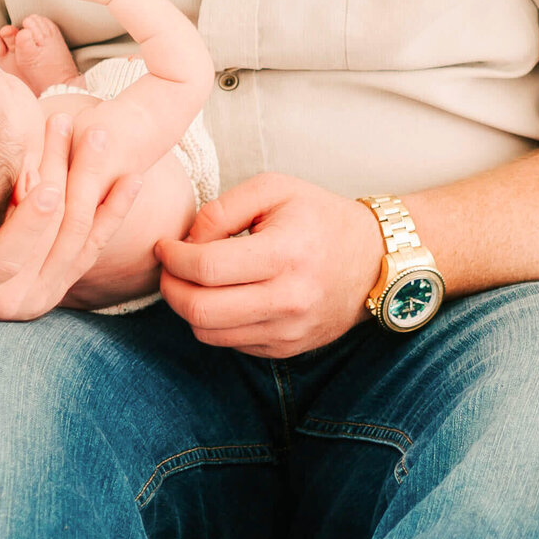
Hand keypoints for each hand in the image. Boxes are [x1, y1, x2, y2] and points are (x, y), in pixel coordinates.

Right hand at [0, 120, 143, 336]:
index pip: (9, 255)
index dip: (29, 213)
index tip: (35, 161)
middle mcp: (11, 304)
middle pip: (56, 241)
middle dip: (70, 181)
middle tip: (73, 121)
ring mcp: (44, 296)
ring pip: (84, 239)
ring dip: (97, 182)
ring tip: (99, 124)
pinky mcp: (68, 280)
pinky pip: (101, 242)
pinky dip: (119, 205)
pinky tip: (132, 166)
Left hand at [154, 175, 383, 357]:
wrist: (373, 259)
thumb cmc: (319, 216)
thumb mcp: (274, 189)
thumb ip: (222, 209)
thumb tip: (186, 243)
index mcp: (285, 253)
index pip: (207, 267)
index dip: (173, 257)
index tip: (165, 246)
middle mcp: (288, 299)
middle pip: (201, 310)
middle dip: (170, 287)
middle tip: (168, 267)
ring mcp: (288, 330)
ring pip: (208, 333)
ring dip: (187, 307)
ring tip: (191, 280)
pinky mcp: (286, 349)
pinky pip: (230, 343)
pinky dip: (214, 322)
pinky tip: (223, 295)